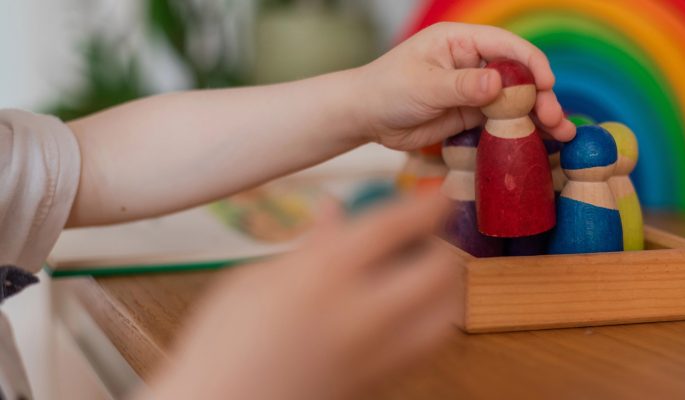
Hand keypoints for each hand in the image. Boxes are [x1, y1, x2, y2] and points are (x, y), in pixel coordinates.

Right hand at [145, 194, 459, 399]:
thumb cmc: (224, 346)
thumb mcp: (255, 280)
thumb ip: (308, 246)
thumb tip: (335, 211)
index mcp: (324, 275)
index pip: (396, 227)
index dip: (429, 205)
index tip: (441, 194)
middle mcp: (361, 313)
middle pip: (440, 270)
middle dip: (445, 245)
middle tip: (430, 237)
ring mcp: (377, 353)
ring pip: (448, 313)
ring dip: (448, 285)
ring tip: (426, 273)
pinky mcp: (381, 381)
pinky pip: (429, 345)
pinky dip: (434, 319)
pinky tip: (410, 310)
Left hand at [355, 22, 576, 150]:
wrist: (366, 117)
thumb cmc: (387, 89)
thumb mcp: (424, 85)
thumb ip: (462, 86)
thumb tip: (498, 83)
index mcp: (461, 41)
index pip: (506, 46)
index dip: (531, 64)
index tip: (547, 85)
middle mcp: (473, 62)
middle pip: (518, 76)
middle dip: (541, 96)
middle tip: (555, 120)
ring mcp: (474, 90)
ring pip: (515, 101)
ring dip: (538, 117)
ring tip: (562, 135)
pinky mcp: (471, 115)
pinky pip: (502, 121)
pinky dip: (522, 132)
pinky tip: (541, 144)